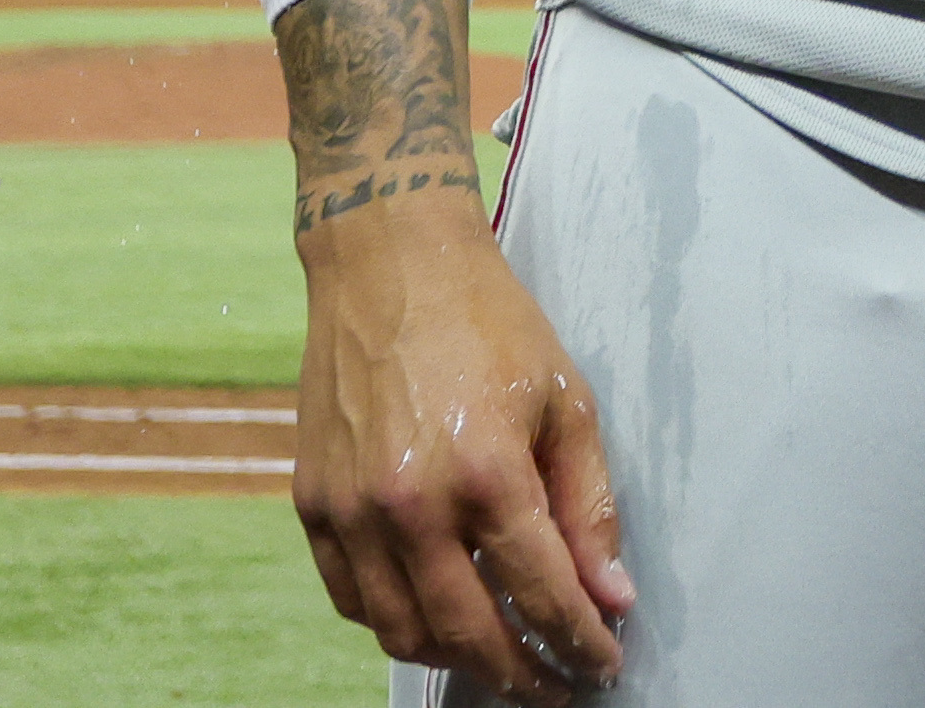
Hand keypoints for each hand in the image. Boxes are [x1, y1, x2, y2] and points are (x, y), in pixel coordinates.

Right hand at [296, 191, 631, 703]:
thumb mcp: (564, 399)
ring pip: (404, 633)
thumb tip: (610, 594)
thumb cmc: (485, 319)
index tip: (602, 665)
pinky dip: (395, 623)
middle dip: (522, 676)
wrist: (388, 260)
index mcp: (486, 471)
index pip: (544, 595)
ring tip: (498, 655)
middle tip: (555, 686)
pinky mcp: (314, 502)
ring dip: (457, 659)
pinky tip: (433, 614)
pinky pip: (352, 600)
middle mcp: (411, 501)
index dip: (581, 643)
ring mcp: (353, 507)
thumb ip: (589, 505)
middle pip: (470, 634)